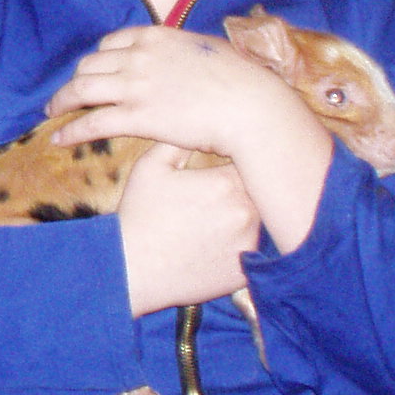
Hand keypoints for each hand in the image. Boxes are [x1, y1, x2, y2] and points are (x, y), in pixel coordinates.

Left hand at [47, 25, 311, 159]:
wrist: (250, 105)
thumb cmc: (241, 80)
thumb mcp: (208, 51)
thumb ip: (186, 51)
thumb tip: (188, 54)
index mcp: (155, 37)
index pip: (111, 43)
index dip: (99, 59)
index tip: (95, 71)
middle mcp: (137, 56)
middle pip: (90, 64)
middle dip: (77, 79)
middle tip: (70, 94)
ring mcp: (134, 85)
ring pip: (82, 90)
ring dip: (62, 101)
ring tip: (53, 112)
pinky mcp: (136, 116)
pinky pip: (92, 121)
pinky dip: (70, 130)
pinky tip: (58, 139)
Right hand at [118, 144, 258, 316]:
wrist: (133, 269)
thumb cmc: (140, 214)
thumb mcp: (151, 167)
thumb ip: (178, 141)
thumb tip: (197, 123)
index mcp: (225, 183)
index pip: (250, 161)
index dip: (240, 159)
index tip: (228, 160)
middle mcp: (246, 213)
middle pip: (260, 190)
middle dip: (246, 185)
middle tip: (225, 188)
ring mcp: (249, 245)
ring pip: (261, 220)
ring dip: (248, 214)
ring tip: (222, 214)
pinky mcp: (247, 271)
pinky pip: (256, 250)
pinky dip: (244, 243)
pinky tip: (220, 240)